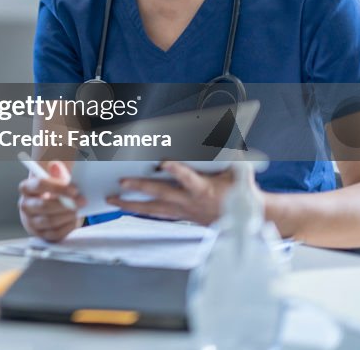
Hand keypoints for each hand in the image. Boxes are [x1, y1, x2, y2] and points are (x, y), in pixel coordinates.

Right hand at [18, 160, 85, 241]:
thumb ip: (56, 172)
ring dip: (68, 215)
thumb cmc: (52, 192)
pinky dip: (67, 227)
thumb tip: (55, 165)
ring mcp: (32, 222)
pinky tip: (74, 219)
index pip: (38, 185)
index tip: (74, 189)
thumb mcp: (55, 179)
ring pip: (50, 221)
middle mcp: (26, 206)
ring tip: (78, 209)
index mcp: (26, 188)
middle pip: (44, 206)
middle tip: (81, 200)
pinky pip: (55, 234)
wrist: (49, 207)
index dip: (57, 187)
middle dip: (66, 204)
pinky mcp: (41, 235)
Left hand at [106, 161, 241, 224]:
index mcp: (204, 189)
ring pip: (153, 208)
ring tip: (112, 199)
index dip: (176, 170)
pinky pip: (156, 214)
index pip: (188, 178)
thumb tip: (226, 140)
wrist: (246, 219)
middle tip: (122, 181)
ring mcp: (182, 211)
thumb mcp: (240, 172)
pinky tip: (124, 207)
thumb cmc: (240, 192)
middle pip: (161, 193)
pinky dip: (139, 210)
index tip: (163, 162)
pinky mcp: (179, 216)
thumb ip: (231, 157)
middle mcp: (189, 201)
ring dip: (131, 203)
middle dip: (140, 186)